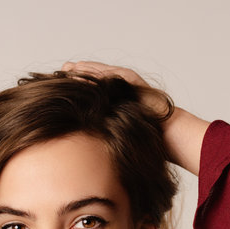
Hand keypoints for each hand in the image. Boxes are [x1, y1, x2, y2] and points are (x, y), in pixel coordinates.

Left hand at [61, 60, 209, 175]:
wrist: (168, 137)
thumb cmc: (147, 144)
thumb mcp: (118, 141)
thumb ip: (105, 141)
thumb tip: (86, 160)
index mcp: (118, 105)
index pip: (95, 94)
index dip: (80, 90)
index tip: (61, 87)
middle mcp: (123, 94)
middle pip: (97, 81)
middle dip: (79, 76)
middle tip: (61, 70)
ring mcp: (129, 87)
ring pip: (103, 75)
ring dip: (85, 70)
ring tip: (68, 67)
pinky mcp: (135, 84)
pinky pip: (113, 75)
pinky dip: (98, 72)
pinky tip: (82, 69)